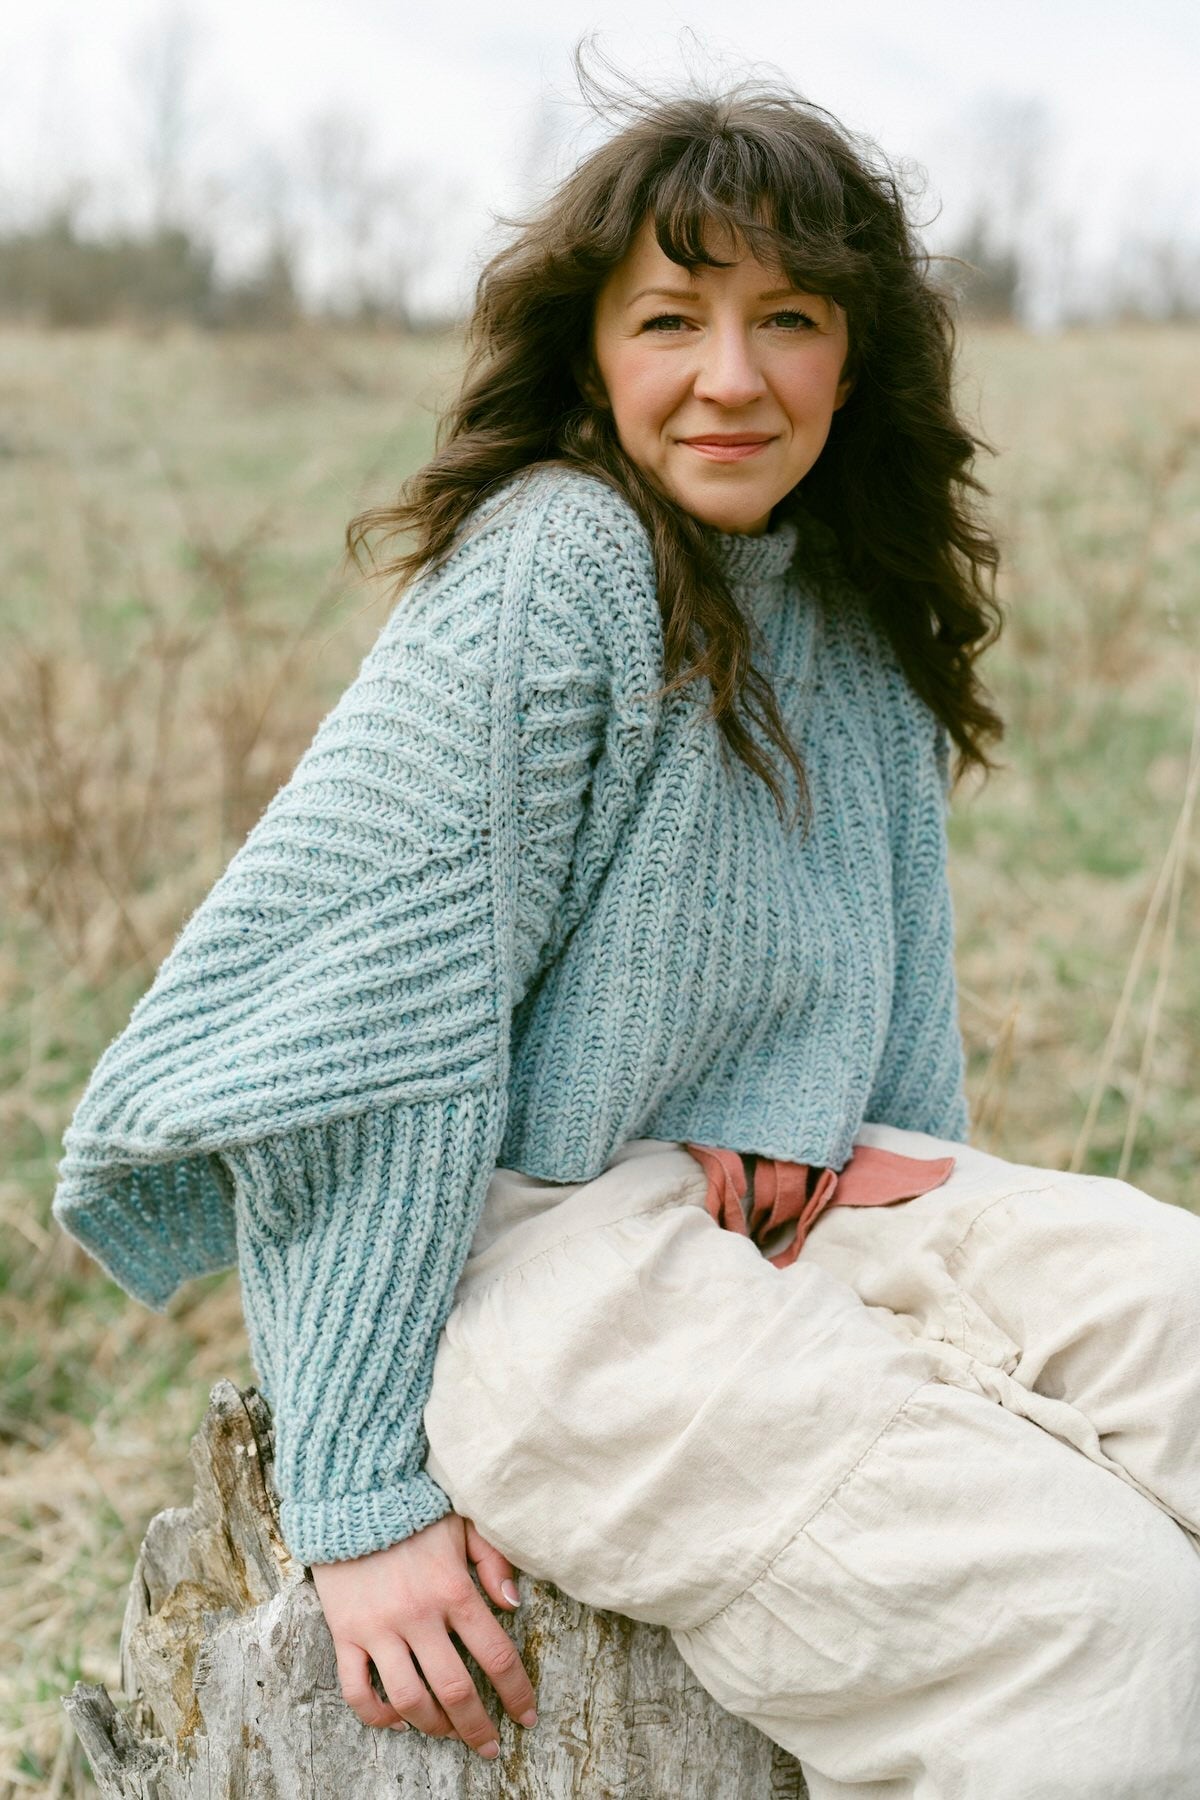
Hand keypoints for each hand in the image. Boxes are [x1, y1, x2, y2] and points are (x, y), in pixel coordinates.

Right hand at [310, 1511, 537, 1760]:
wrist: (352, 1494)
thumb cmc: (415, 1510)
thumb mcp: (465, 1525)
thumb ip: (495, 1562)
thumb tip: (514, 1606)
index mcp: (454, 1590)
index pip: (496, 1656)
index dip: (517, 1693)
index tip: (526, 1717)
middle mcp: (418, 1615)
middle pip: (455, 1690)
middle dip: (478, 1727)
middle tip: (490, 1746)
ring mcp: (379, 1628)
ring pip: (409, 1699)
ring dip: (433, 1726)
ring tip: (448, 1733)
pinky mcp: (346, 1633)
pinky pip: (357, 1690)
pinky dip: (377, 1715)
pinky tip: (397, 1720)